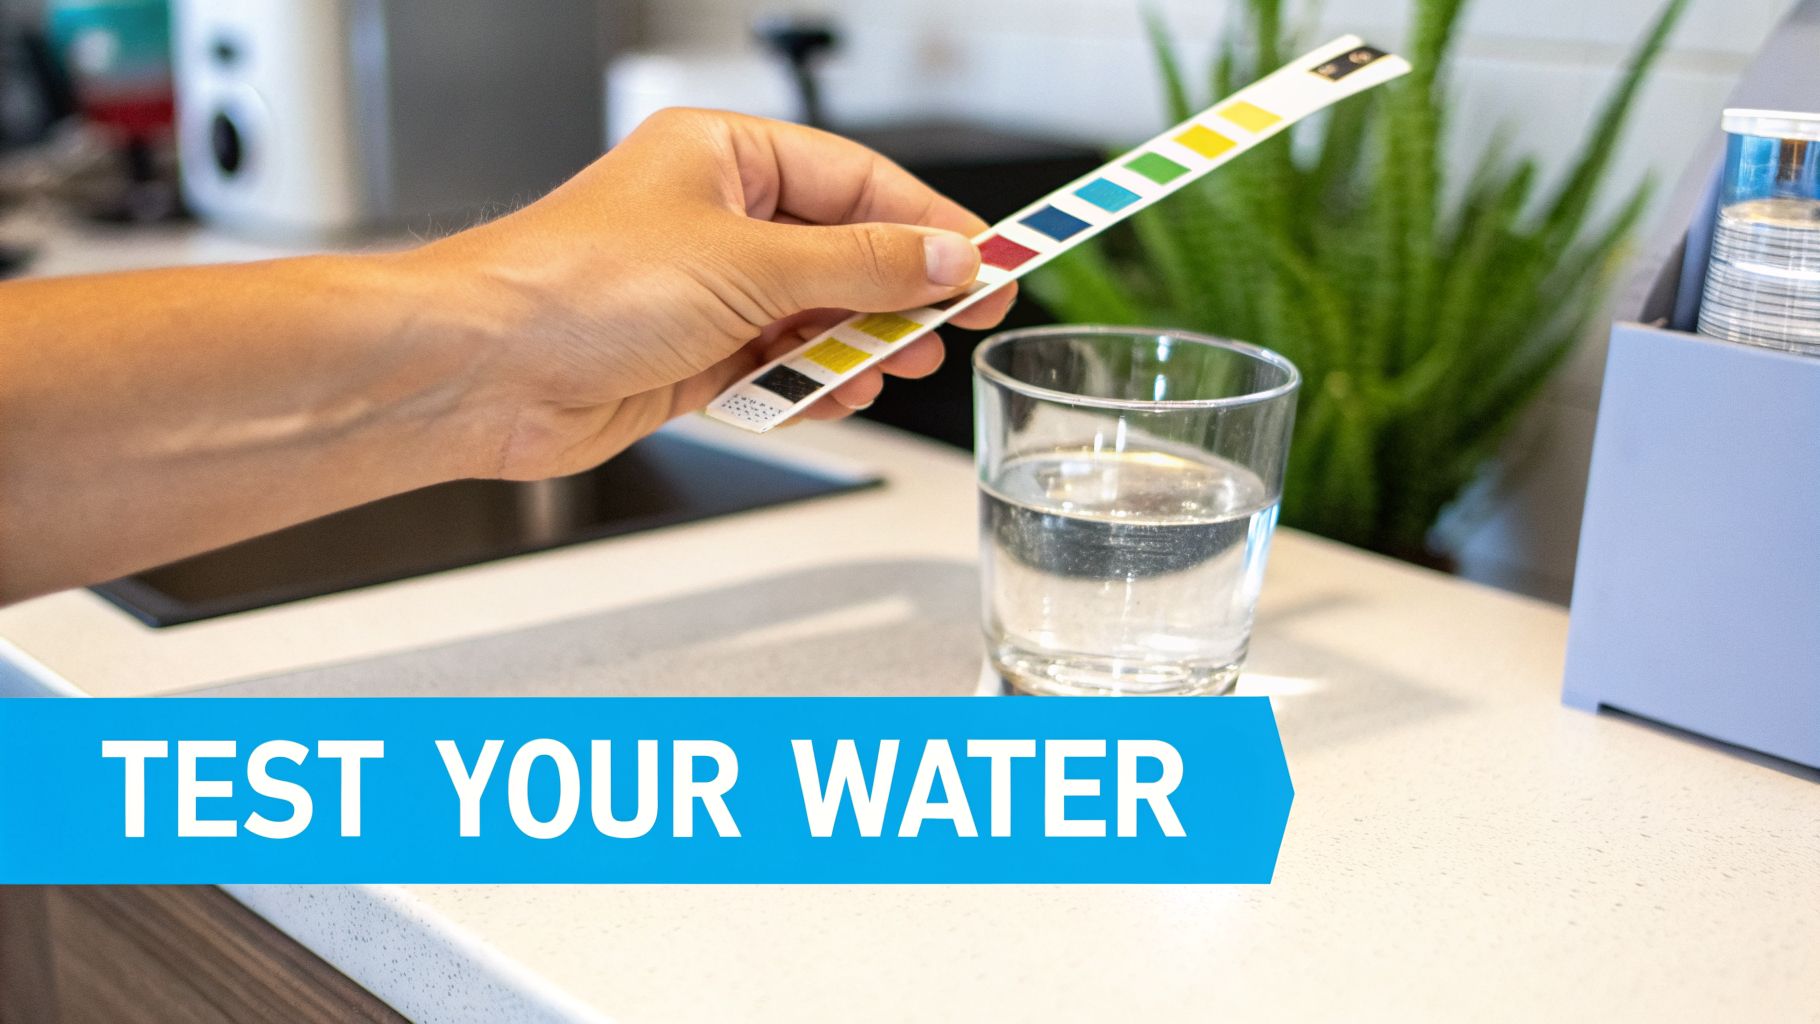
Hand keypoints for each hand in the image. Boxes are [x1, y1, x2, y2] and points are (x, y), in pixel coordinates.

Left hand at [416, 108, 1016, 479]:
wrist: (480, 373)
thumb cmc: (574, 287)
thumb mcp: (748, 264)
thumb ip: (859, 266)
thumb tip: (945, 257)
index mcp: (724, 157)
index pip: (858, 181)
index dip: (930, 225)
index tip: (992, 262)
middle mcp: (716, 217)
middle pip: (844, 249)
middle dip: (902, 291)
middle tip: (962, 322)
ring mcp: (704, 289)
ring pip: (816, 314)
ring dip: (860, 345)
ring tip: (899, 367)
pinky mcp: (692, 355)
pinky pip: (779, 364)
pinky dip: (813, 382)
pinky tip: (839, 395)